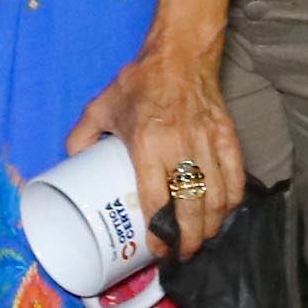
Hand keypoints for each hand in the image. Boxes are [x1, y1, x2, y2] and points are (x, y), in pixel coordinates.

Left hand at [68, 38, 243, 260]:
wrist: (179, 54)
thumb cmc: (139, 82)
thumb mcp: (101, 106)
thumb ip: (82, 135)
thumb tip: (71, 161)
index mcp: (147, 143)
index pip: (156, 198)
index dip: (159, 230)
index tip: (158, 248)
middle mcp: (180, 147)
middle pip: (191, 206)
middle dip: (189, 238)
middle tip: (183, 253)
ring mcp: (207, 142)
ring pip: (216, 196)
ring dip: (211, 225)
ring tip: (202, 239)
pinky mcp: (227, 136)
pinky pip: (235, 176)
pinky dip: (232, 200)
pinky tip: (225, 212)